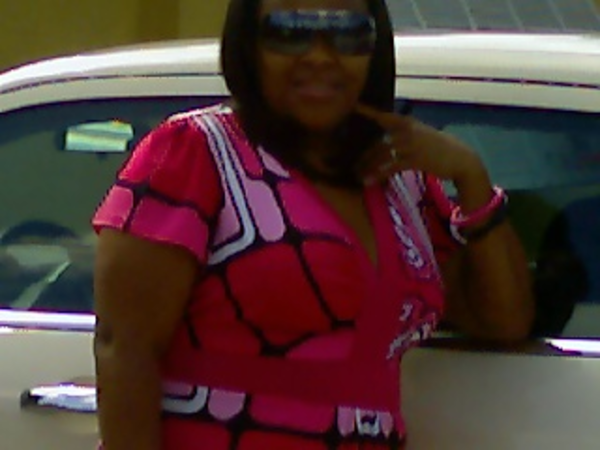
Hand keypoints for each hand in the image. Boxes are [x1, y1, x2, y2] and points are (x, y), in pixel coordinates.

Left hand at [355, 104, 486, 185]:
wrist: (462, 159)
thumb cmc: (442, 148)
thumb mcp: (423, 135)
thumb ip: (405, 134)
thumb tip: (388, 140)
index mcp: (409, 123)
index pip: (384, 116)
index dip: (368, 112)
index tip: (354, 107)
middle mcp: (407, 131)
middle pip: (377, 141)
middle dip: (363, 155)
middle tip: (353, 164)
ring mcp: (410, 144)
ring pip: (380, 154)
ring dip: (367, 166)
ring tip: (358, 175)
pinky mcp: (413, 159)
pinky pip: (389, 167)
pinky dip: (377, 175)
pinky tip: (369, 181)